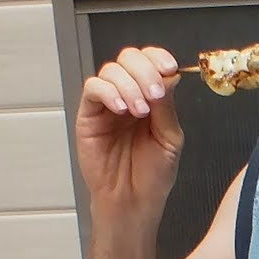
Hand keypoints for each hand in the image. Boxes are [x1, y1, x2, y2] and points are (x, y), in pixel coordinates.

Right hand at [76, 45, 183, 218]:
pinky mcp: (89, 114)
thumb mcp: (169, 138)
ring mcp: (107, 104)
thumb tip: (169, 76)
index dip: (158, 58)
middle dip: (145, 71)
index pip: (151, 62)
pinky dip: (109, 93)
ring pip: (111, 70)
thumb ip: (167, 107)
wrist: (133, 200)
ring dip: (129, 85)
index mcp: (151, 98)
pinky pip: (93, 88)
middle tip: (155, 94)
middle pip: (129, 58)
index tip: (169, 68)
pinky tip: (121, 110)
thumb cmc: (152, 175)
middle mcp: (128, 95)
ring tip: (140, 112)